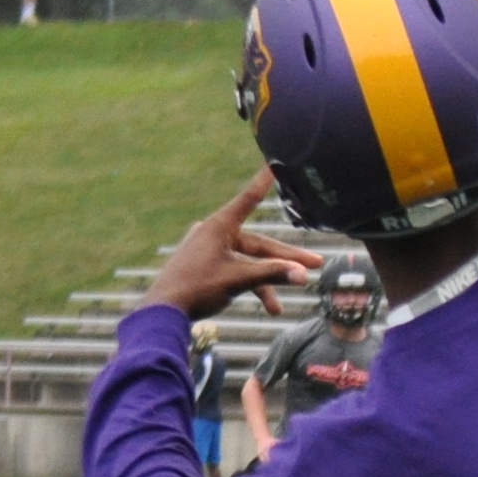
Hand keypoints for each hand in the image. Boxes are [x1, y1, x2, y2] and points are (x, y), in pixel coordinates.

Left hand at [146, 170, 320, 318]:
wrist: (161, 312)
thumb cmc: (196, 289)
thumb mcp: (238, 280)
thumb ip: (272, 274)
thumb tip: (304, 274)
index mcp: (218, 227)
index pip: (248, 199)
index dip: (263, 182)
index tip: (272, 164)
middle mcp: (213, 234)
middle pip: (258, 243)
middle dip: (285, 259)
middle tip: (316, 264)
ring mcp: (207, 251)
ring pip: (247, 261)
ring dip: (266, 281)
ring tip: (278, 307)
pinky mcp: (203, 266)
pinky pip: (234, 270)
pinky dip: (249, 285)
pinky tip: (265, 305)